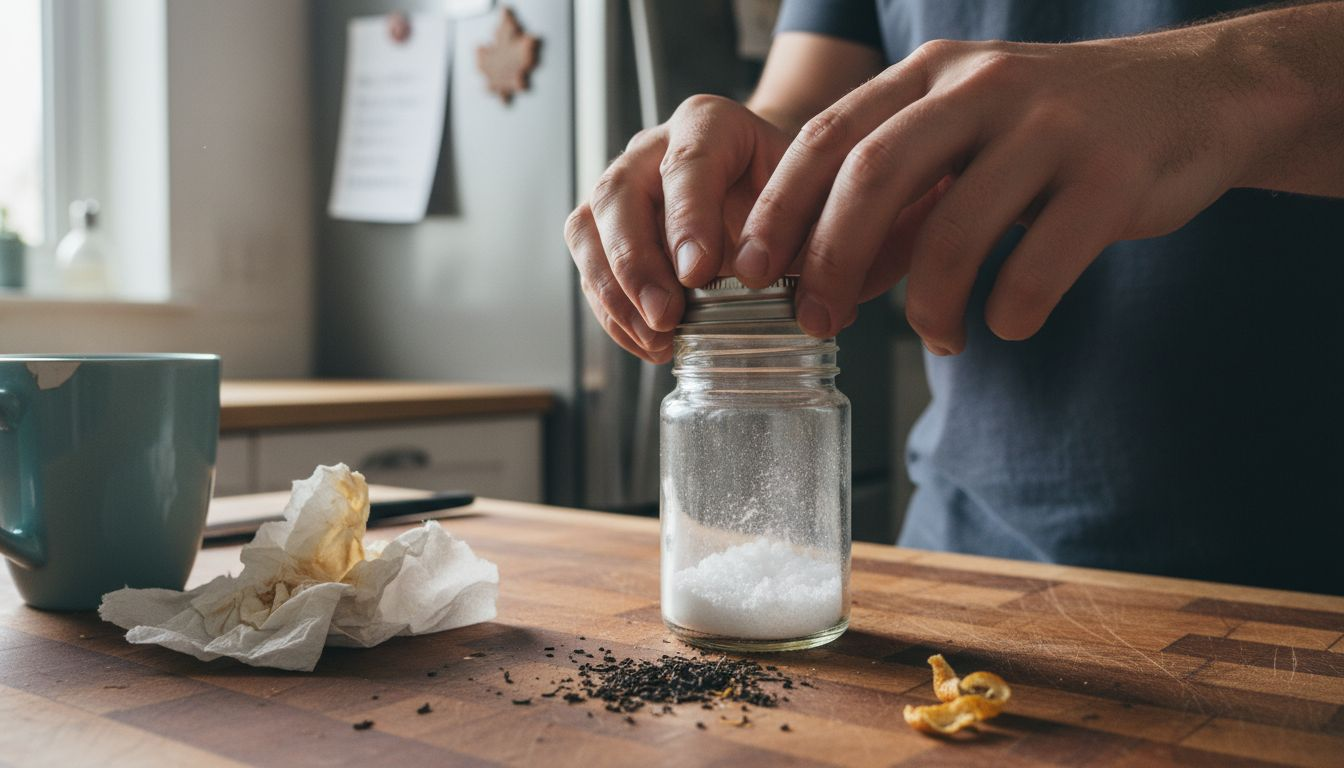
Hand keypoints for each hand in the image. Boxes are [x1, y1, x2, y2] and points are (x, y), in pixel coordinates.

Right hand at [565, 96, 791, 362]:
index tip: (697, 274)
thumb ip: (814, 242)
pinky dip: (613, 312)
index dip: (687, 219)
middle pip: (618, 195)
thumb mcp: (813, 199)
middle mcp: (653, 148)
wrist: (769, 181)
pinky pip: (589, 267)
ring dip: (614, 292)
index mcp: (710, 125)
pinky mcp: (606, 228)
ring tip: (656, 338)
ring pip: (588, 229)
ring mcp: (623, 186)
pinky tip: (648, 342)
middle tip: (667, 317)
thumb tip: (818, 307)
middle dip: (636, 264)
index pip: (687, 163)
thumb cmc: (791, 188)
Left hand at [737, 32, 1257, 353]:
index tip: (746, 272)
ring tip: (933, 338)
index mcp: (933, 73)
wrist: (1195, 97)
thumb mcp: (967, 146)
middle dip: (829, 257)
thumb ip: (903, 205)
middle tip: (813, 321)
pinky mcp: (1114, 174)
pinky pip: (1040, 260)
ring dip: (928, 303)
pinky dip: (1010, 308)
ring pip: (956, 226)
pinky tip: (1005, 325)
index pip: (830, 136)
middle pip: (874, 172)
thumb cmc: (1059, 132)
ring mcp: (1051, 126)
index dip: (779, 207)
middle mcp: (983, 86)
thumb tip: (830, 282)